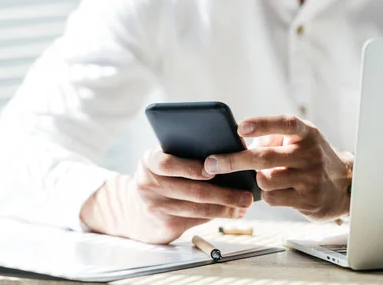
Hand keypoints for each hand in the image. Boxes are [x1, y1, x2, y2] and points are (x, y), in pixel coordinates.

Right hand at [80, 149, 253, 243]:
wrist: (136, 208)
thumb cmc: (162, 176)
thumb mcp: (164, 161)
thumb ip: (185, 156)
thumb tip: (226, 156)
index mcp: (149, 162)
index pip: (166, 163)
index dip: (189, 168)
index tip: (211, 171)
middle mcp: (149, 185)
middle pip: (191, 190)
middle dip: (223, 193)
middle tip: (246, 195)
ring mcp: (156, 207)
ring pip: (197, 208)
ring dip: (225, 208)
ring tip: (244, 205)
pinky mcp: (165, 225)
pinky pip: (196, 219)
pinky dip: (217, 216)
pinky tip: (232, 212)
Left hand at [204, 115, 352, 220]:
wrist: (344, 185)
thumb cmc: (309, 158)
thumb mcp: (298, 141)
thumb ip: (272, 139)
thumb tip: (239, 145)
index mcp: (306, 134)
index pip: (284, 124)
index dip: (262, 125)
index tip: (240, 127)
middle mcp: (309, 154)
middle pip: (264, 158)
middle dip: (233, 161)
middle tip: (211, 163)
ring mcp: (310, 178)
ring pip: (265, 181)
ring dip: (256, 179)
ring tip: (263, 176)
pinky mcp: (307, 200)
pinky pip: (272, 198)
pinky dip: (266, 195)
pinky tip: (275, 190)